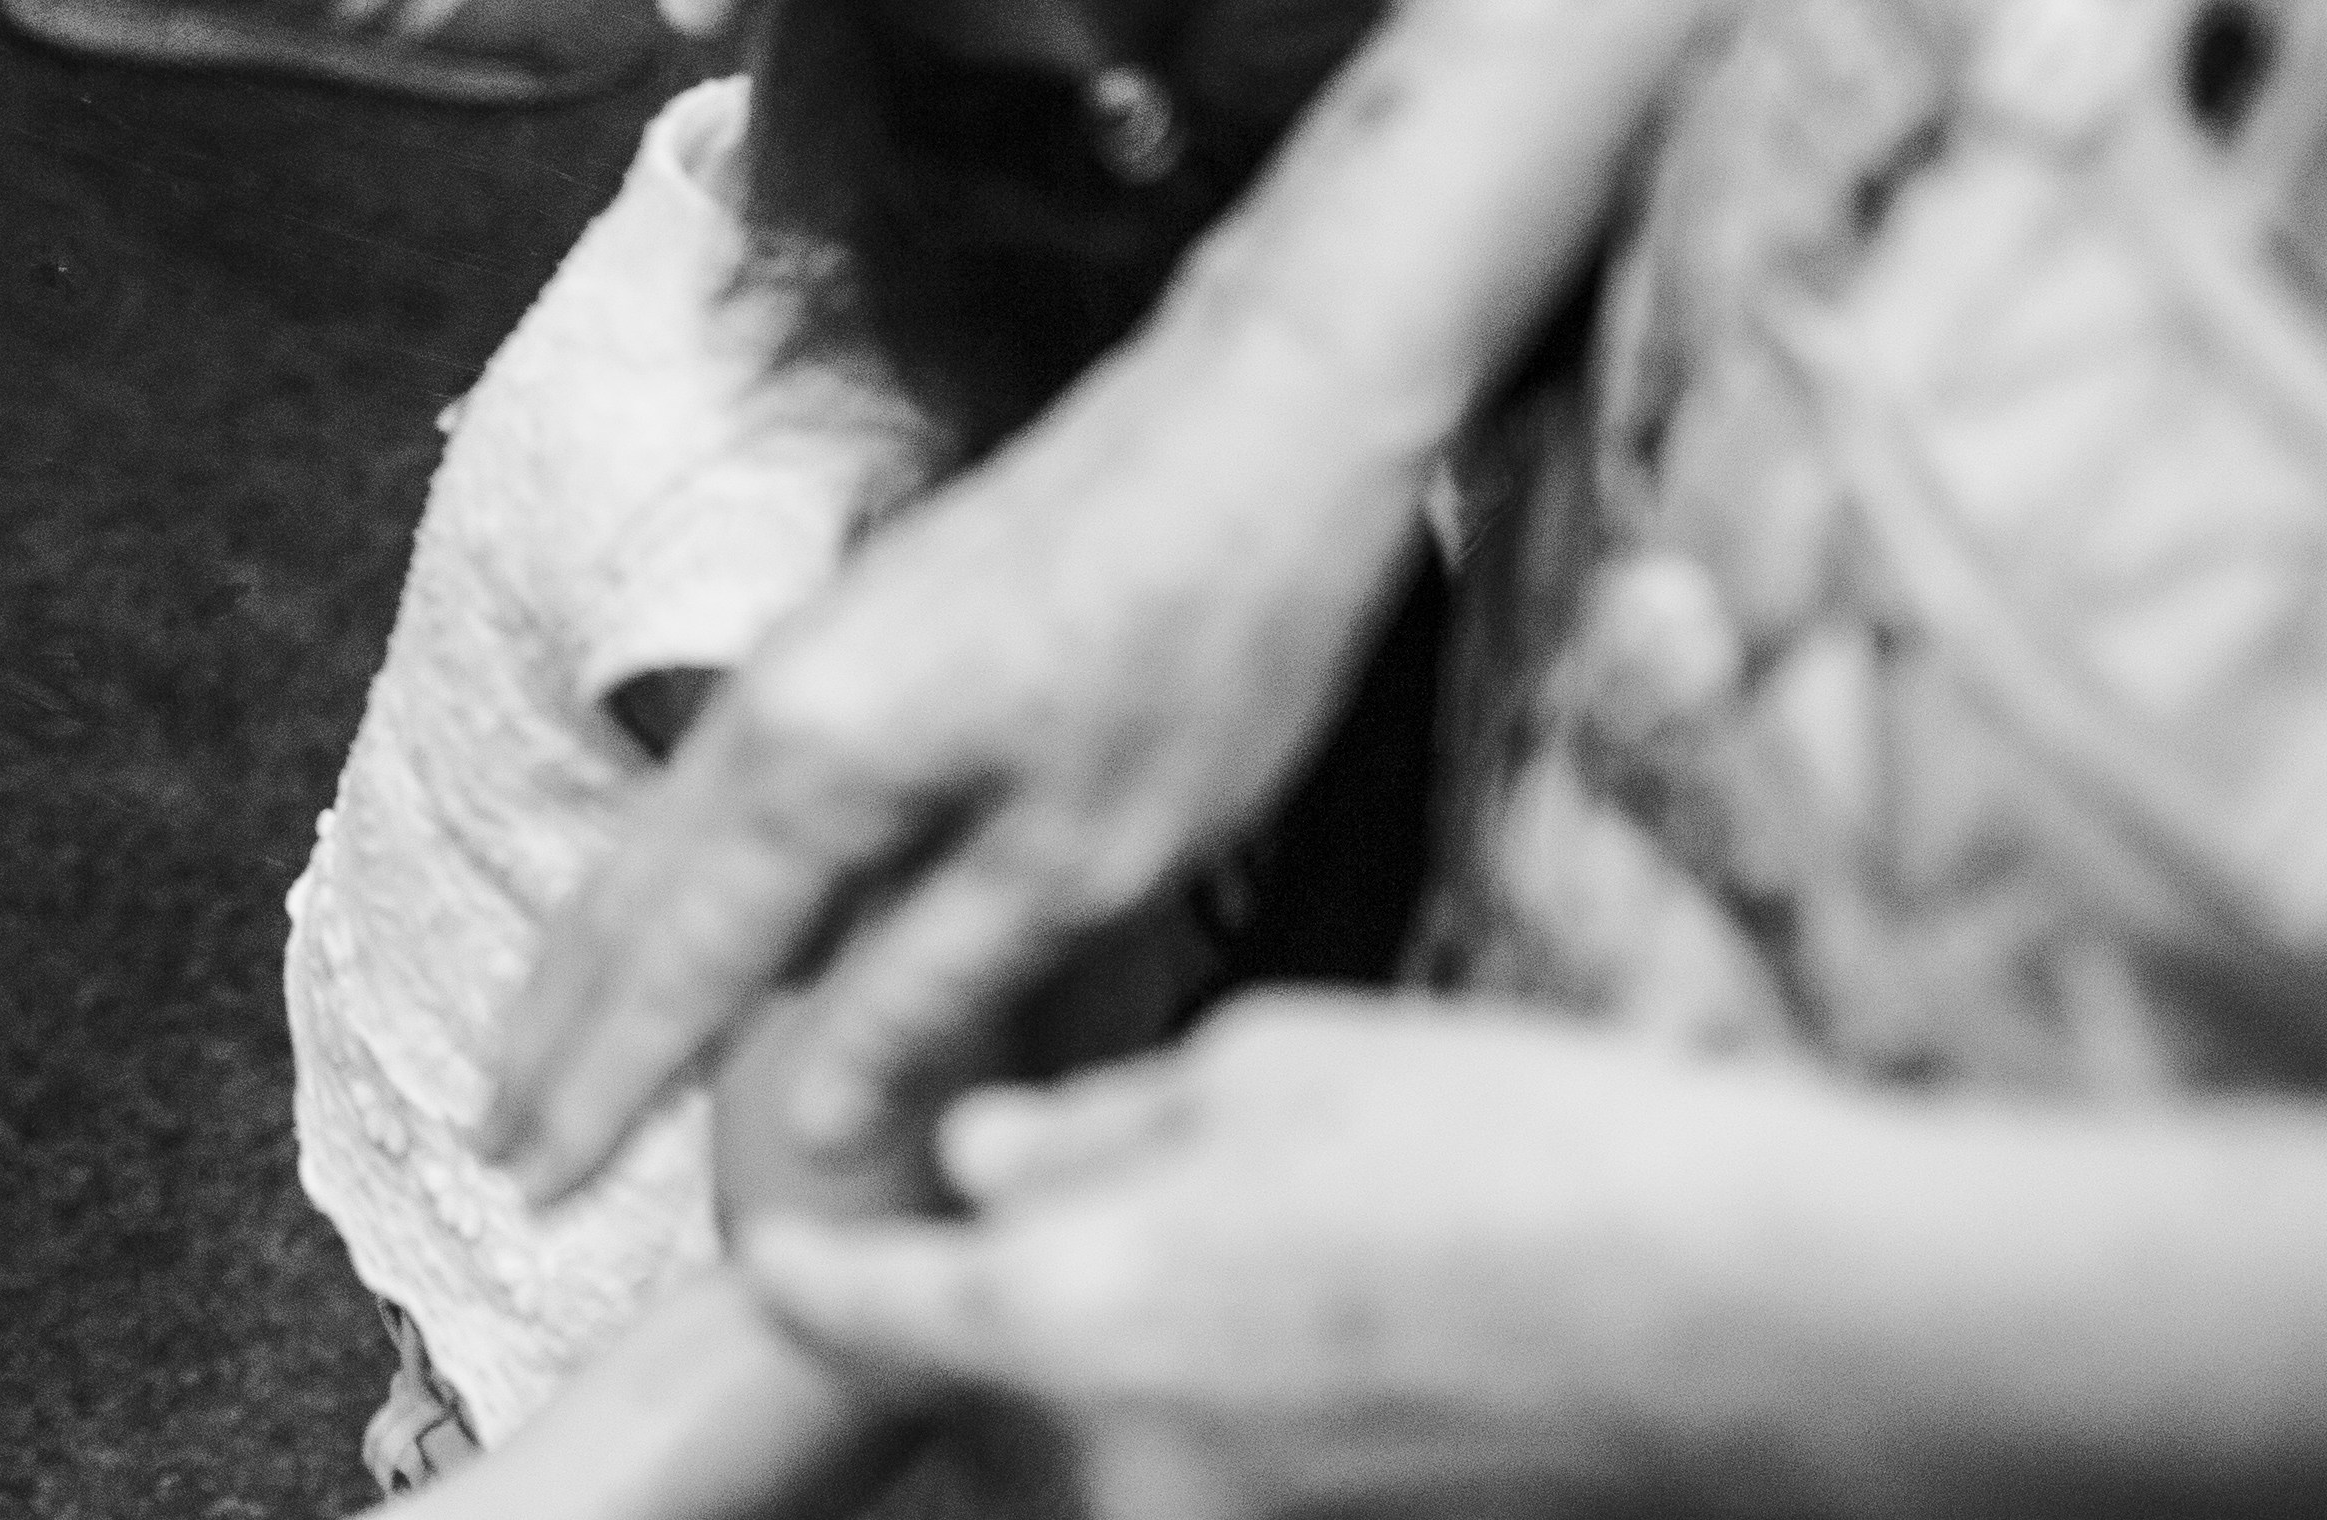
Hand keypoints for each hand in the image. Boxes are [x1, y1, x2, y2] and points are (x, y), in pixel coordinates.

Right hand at [484, 287, 1428, 1201]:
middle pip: (624, 896)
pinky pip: (706, 789)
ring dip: (586, 953)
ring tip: (533, 1050)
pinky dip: (657, 879)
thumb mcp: (1091, 855)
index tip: (530, 1185)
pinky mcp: (852, 634)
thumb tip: (804, 1129)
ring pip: (653, 834)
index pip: (676, 969)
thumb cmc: (1207, 632)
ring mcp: (804, 656)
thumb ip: (930, 990)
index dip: (602, 1087)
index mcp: (820, 766)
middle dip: (549, 1029)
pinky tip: (666, 915)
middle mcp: (774, 706)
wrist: (1258, 406)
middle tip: (487, 1143)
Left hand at [743, 996, 1880, 1519]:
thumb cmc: (1525, 1153)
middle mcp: (1136, 1459)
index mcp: (1078, 1314)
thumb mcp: (1273, 1063)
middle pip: (985, 1395)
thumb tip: (984, 1153)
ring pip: (1107, 1443)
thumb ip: (1095, 1124)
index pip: (848, 1313)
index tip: (773, 1247)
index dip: (804, 1270)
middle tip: (1062, 1205)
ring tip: (1261, 1248)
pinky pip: (1224, 1474)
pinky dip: (1231, 1402)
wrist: (1766, 1311)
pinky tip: (1333, 1308)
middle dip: (997, 1308)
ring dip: (1123, 1363)